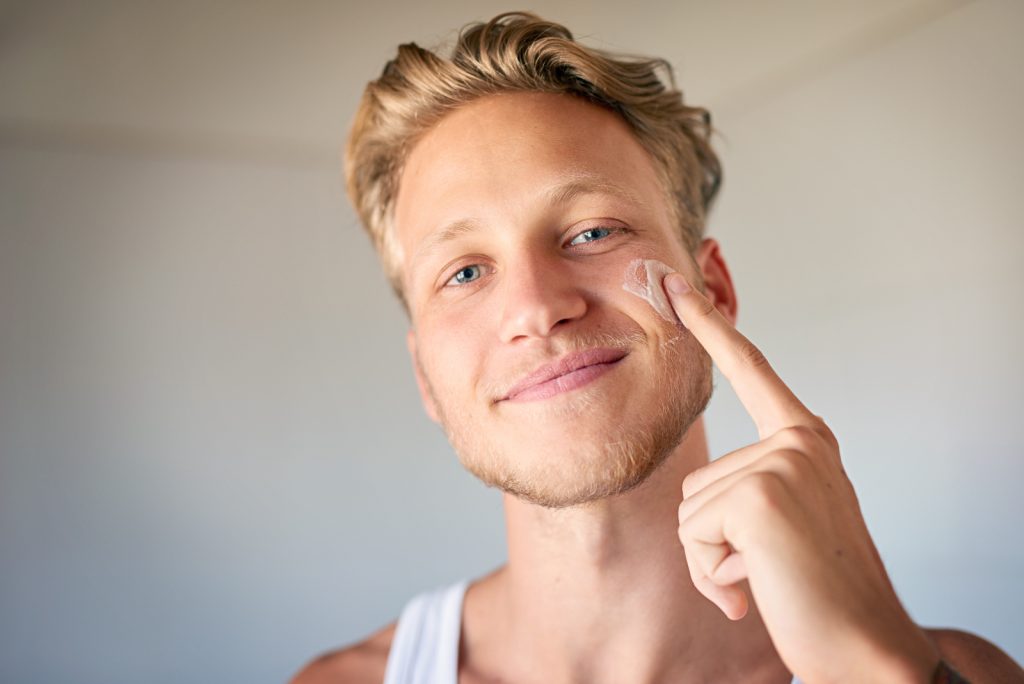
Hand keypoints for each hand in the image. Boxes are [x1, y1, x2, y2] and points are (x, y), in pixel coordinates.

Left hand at [664, 272, 939, 682]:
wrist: (863, 646)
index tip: (677, 284)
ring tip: (766, 578)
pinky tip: (759, 589)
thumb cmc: (818, 591)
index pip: (750, 371)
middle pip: (694, 481)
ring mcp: (782, 464)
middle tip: (766, 568)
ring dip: (713, 561)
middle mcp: (797, 443)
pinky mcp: (761, 496)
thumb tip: (704, 500)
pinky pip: (694, 536)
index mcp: (804, 441)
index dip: (711, 327)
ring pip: (688, 513)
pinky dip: (715, 576)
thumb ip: (749, 490)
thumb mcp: (783, 524)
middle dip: (712, 540)